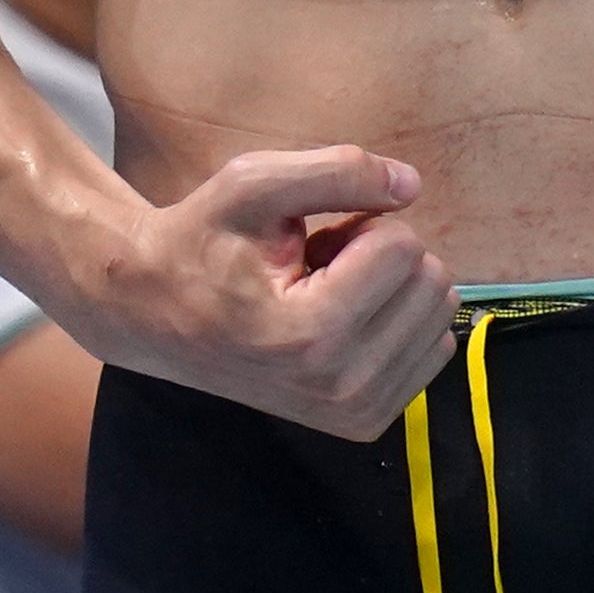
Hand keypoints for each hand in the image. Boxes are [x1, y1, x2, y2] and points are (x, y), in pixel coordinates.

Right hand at [81, 146, 456, 440]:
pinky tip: (337, 321)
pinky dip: (394, 320)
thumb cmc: (202, 241)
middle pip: (430, 280)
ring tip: (319, 296)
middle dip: (378, 256)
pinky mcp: (365, 421)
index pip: (404, 247)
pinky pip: (434, 346)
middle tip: (312, 272)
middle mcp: (337, 386)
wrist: (154, 314)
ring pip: (438, 311)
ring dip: (385, 289)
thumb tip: (412, 184)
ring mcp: (353, 412)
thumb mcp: (254, 184)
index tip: (303, 250)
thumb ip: (338, 172)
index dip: (357, 227)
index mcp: (308, 336)